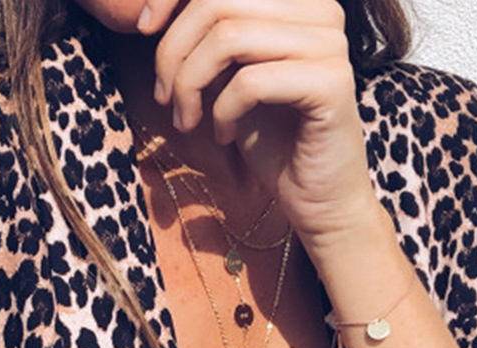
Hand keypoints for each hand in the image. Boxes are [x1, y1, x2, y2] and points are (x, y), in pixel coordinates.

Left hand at [138, 0, 383, 259]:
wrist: (316, 199)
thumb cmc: (273, 141)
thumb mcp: (230, 77)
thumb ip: (210, 37)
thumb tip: (154, 9)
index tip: (145, 30)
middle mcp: (321, 9)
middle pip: (218, 1)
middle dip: (174, 51)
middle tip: (164, 97)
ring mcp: (330, 44)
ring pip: (229, 38)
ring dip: (191, 84)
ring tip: (187, 120)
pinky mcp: (331, 83)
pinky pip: (250, 82)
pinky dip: (221, 111)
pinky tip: (222, 135)